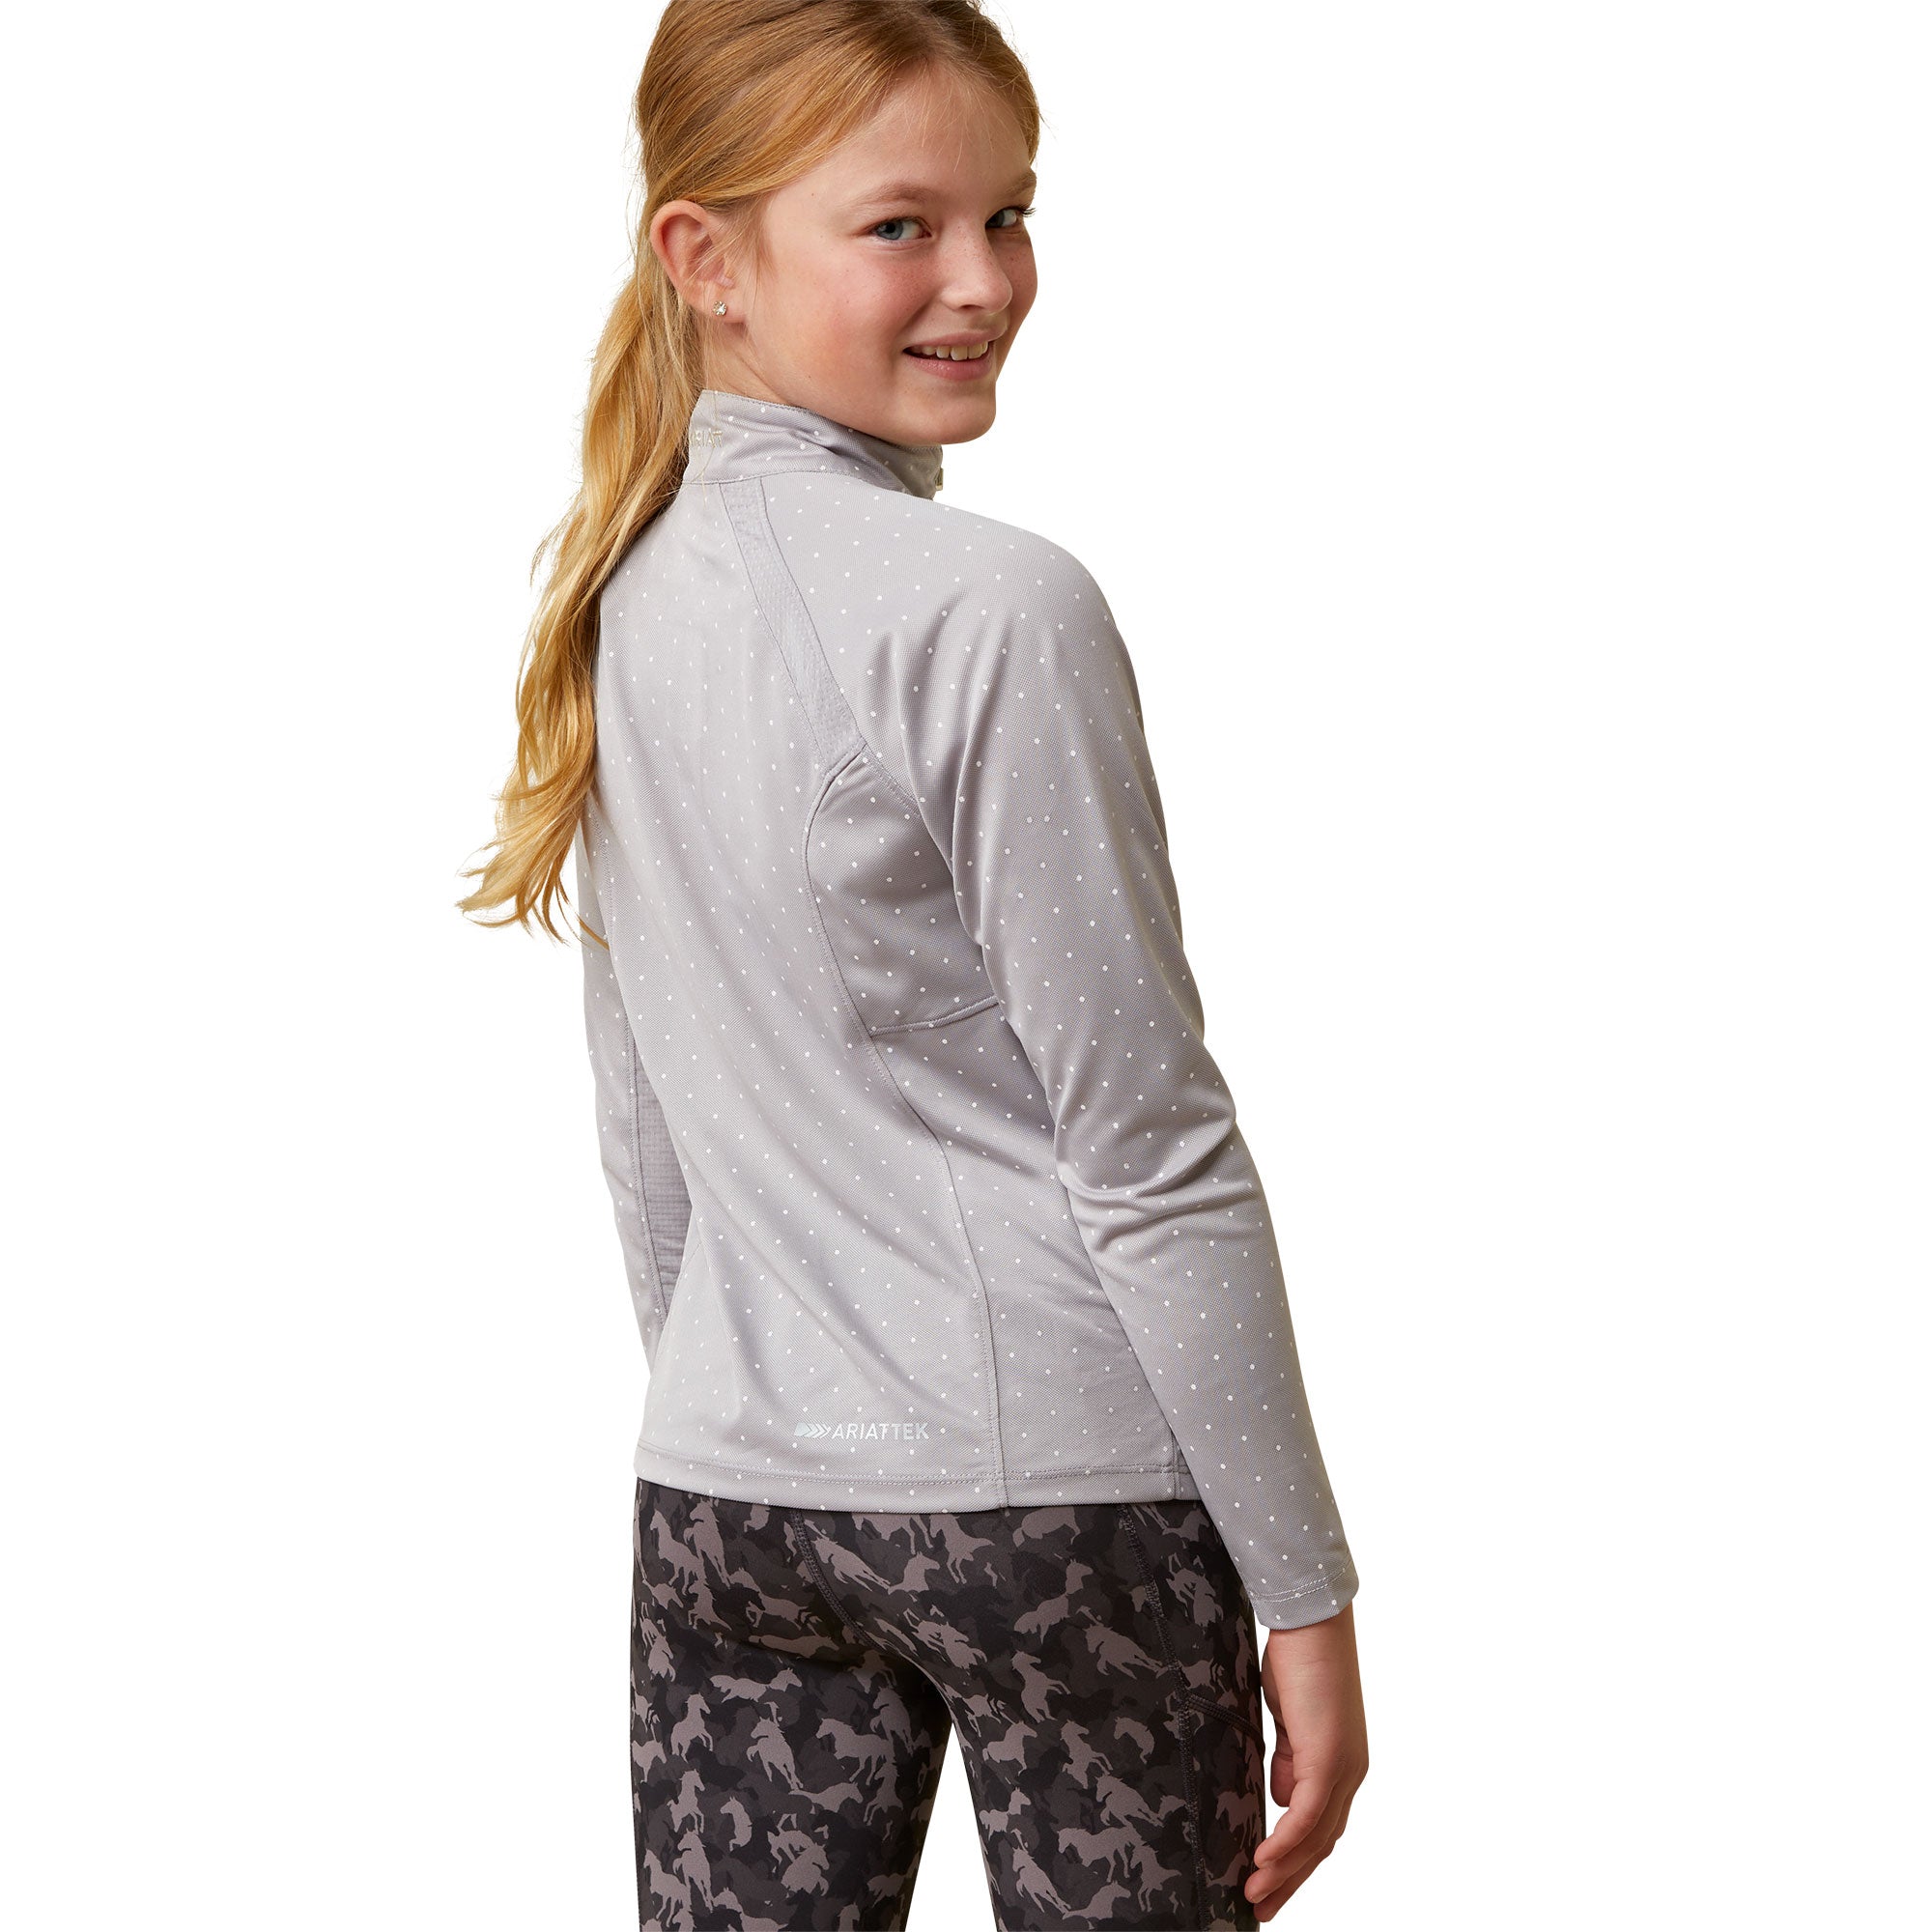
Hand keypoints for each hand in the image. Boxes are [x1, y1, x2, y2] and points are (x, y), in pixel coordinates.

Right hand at [1245, 1601, 1367, 1917]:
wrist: (1311, 1622)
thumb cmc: (1298, 1661)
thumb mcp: (1289, 1721)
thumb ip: (1288, 1761)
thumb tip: (1280, 1800)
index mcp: (1340, 1767)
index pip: (1319, 1830)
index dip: (1295, 1862)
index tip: (1267, 1884)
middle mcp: (1349, 1774)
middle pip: (1320, 1845)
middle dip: (1289, 1880)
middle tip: (1260, 1907)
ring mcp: (1342, 1767)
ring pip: (1315, 1837)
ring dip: (1283, 1871)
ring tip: (1254, 1894)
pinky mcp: (1328, 1757)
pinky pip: (1307, 1813)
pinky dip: (1286, 1842)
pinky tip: (1262, 1859)